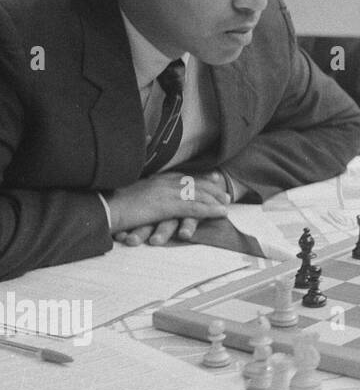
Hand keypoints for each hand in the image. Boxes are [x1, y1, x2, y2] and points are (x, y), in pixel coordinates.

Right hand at [107, 172, 229, 242]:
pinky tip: (221, 212)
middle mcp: (162, 182)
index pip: (182, 176)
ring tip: (227, 203)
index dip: (199, 178)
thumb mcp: (128, 193)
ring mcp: (165, 193)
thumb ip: (141, 190)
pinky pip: (194, 208)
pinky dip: (210, 210)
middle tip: (225, 193)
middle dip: (211, 188)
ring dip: (215, 199)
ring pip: (197, 194)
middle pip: (193, 183)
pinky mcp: (166, 206)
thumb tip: (143, 191)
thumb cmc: (110, 204)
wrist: (101, 209)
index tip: (213, 178)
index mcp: (154, 179)